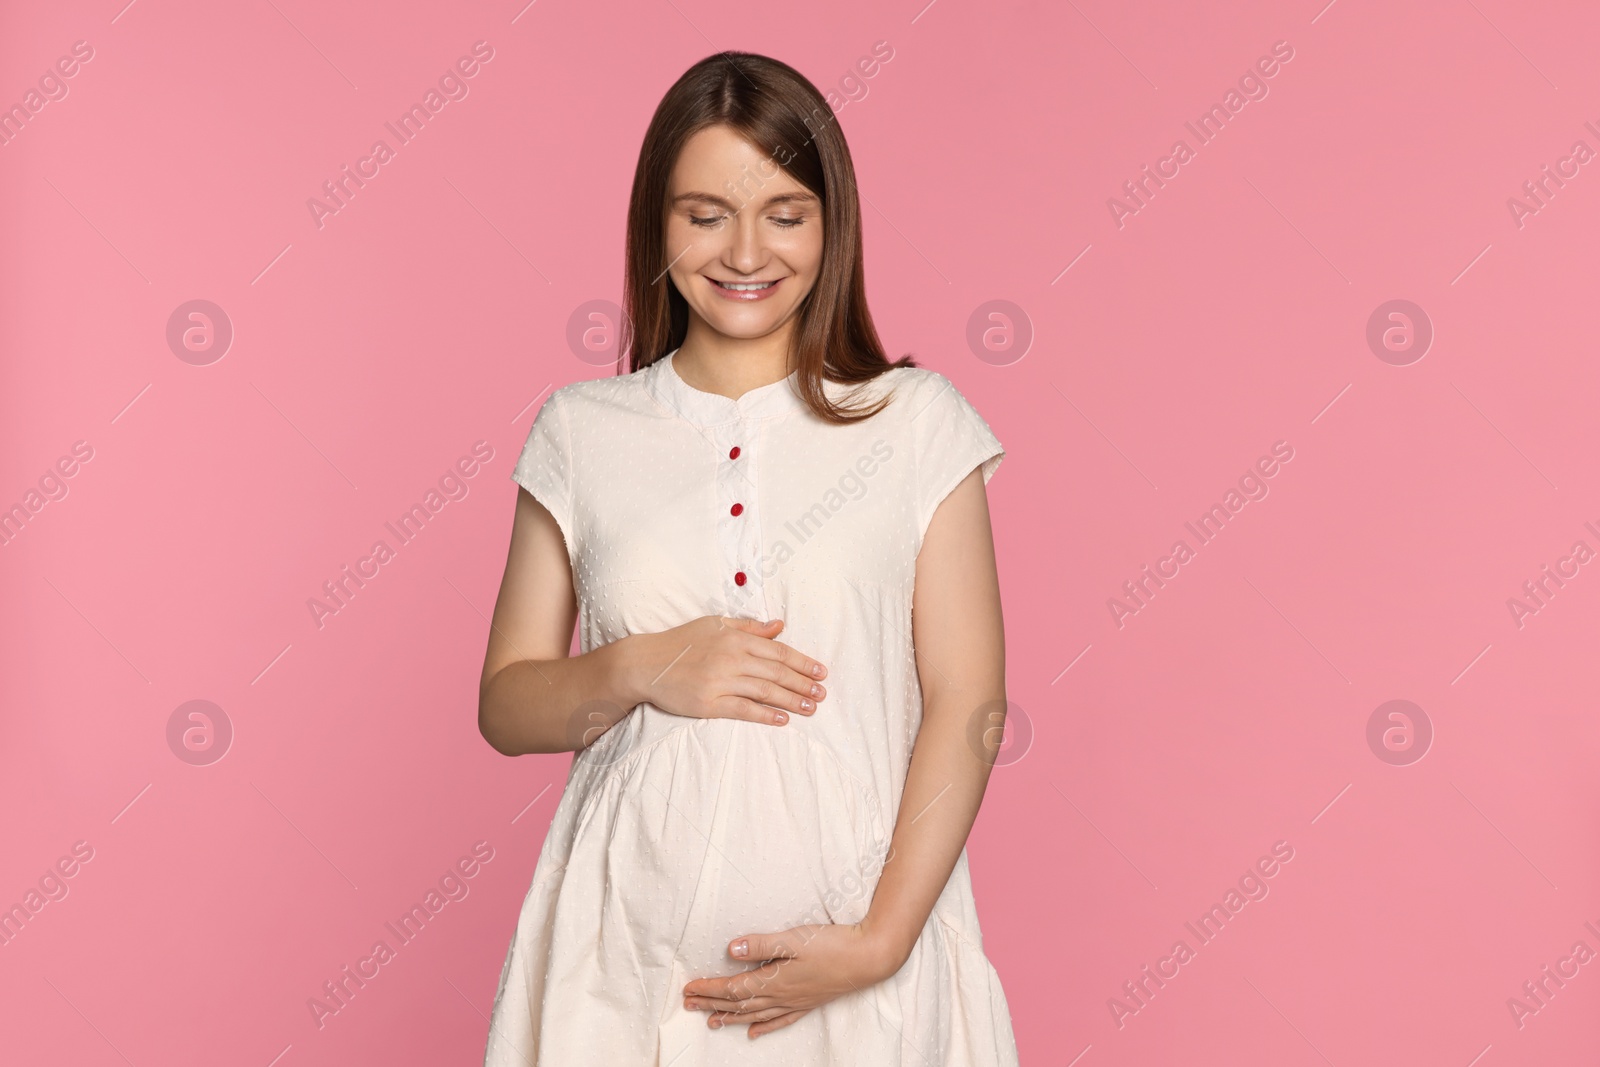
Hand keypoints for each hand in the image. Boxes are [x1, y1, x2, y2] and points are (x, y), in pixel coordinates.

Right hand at [626, 616, 827, 727]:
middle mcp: (730, 658)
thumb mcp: (715, 624)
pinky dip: (765, 715)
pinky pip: (743, 710)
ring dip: (791, 701)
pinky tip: (782, 720)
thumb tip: (780, 625)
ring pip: (765, 691)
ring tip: (811, 708)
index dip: (802, 662)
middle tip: (822, 694)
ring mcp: (720, 681)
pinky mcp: (709, 703)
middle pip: (776, 672)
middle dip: (803, 684)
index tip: (821, 672)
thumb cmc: (681, 642)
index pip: (777, 651)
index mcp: (735, 638)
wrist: (645, 663)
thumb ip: (749, 627)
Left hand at [682, 923, 901, 1038]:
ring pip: (755, 1015)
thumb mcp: (794, 938)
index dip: (710, 988)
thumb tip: (731, 949)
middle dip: (712, 1003)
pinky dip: (764, 1027)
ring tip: (712, 1022)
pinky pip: (780, 1021)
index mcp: (775, 980)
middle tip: (689, 1004)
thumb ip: (761, 944)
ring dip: (731, 1018)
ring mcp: (795, 1002)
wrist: (868, 959)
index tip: (689, 989)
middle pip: (740, 1003)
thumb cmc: (832, 945)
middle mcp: (781, 996)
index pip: (734, 988)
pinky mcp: (808, 1003)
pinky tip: (754, 1033)